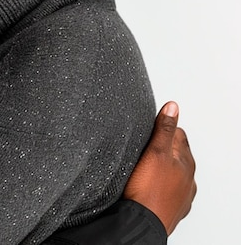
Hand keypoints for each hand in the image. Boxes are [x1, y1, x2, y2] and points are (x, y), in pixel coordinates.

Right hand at [123, 101, 196, 234]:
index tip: (150, 128)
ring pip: (170, 172)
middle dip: (161, 146)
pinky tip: (146, 183)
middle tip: (144, 145)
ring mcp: (181, 194)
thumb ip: (164, 128)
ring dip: (160, 166)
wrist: (142, 222)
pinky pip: (165, 188)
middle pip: (175, 153)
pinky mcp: (171, 206)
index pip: (178, 133)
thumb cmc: (148, 190)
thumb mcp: (155, 151)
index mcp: (186, 162)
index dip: (162, 127)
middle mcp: (188, 178)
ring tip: (143, 164)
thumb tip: (173, 107)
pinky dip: (158, 183)